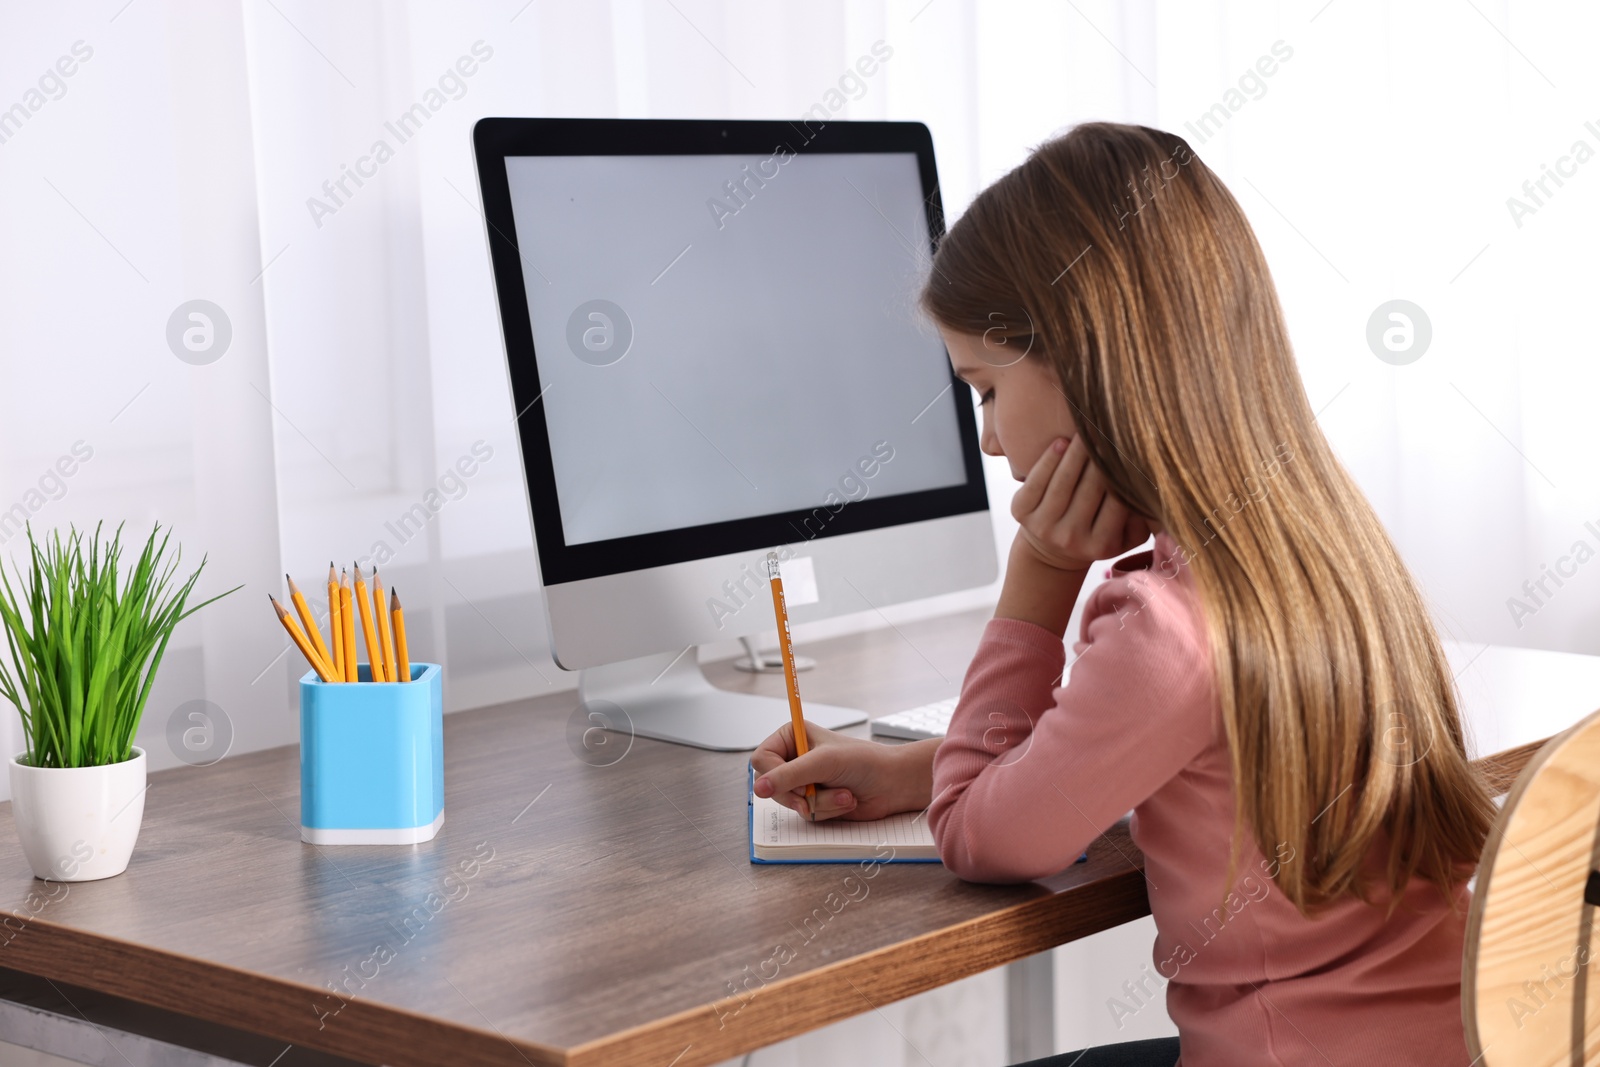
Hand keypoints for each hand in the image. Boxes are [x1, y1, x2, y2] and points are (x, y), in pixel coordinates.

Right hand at [750, 722, 936, 821]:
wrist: (893, 783)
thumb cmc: (864, 761)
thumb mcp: (823, 762)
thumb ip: (789, 775)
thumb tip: (759, 789)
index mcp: (792, 737)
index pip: (761, 759)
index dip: (772, 775)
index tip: (792, 785)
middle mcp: (795, 758)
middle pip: (771, 785)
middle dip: (800, 793)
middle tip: (815, 791)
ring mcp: (804, 781)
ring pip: (790, 802)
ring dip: (819, 802)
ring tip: (843, 792)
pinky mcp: (814, 801)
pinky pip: (806, 814)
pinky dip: (827, 810)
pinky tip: (845, 799)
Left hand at [1011, 436, 1150, 571]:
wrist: (1052, 551)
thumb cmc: (1098, 533)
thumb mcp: (1127, 535)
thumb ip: (1145, 516)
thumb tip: (1159, 485)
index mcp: (1102, 545)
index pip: (1118, 502)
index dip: (1124, 473)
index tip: (1132, 447)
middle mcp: (1071, 539)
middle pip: (1090, 489)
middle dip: (1101, 457)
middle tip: (1110, 429)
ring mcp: (1044, 527)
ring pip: (1064, 482)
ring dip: (1076, 452)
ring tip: (1087, 430)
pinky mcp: (1021, 513)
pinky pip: (1036, 481)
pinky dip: (1049, 459)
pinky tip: (1061, 442)